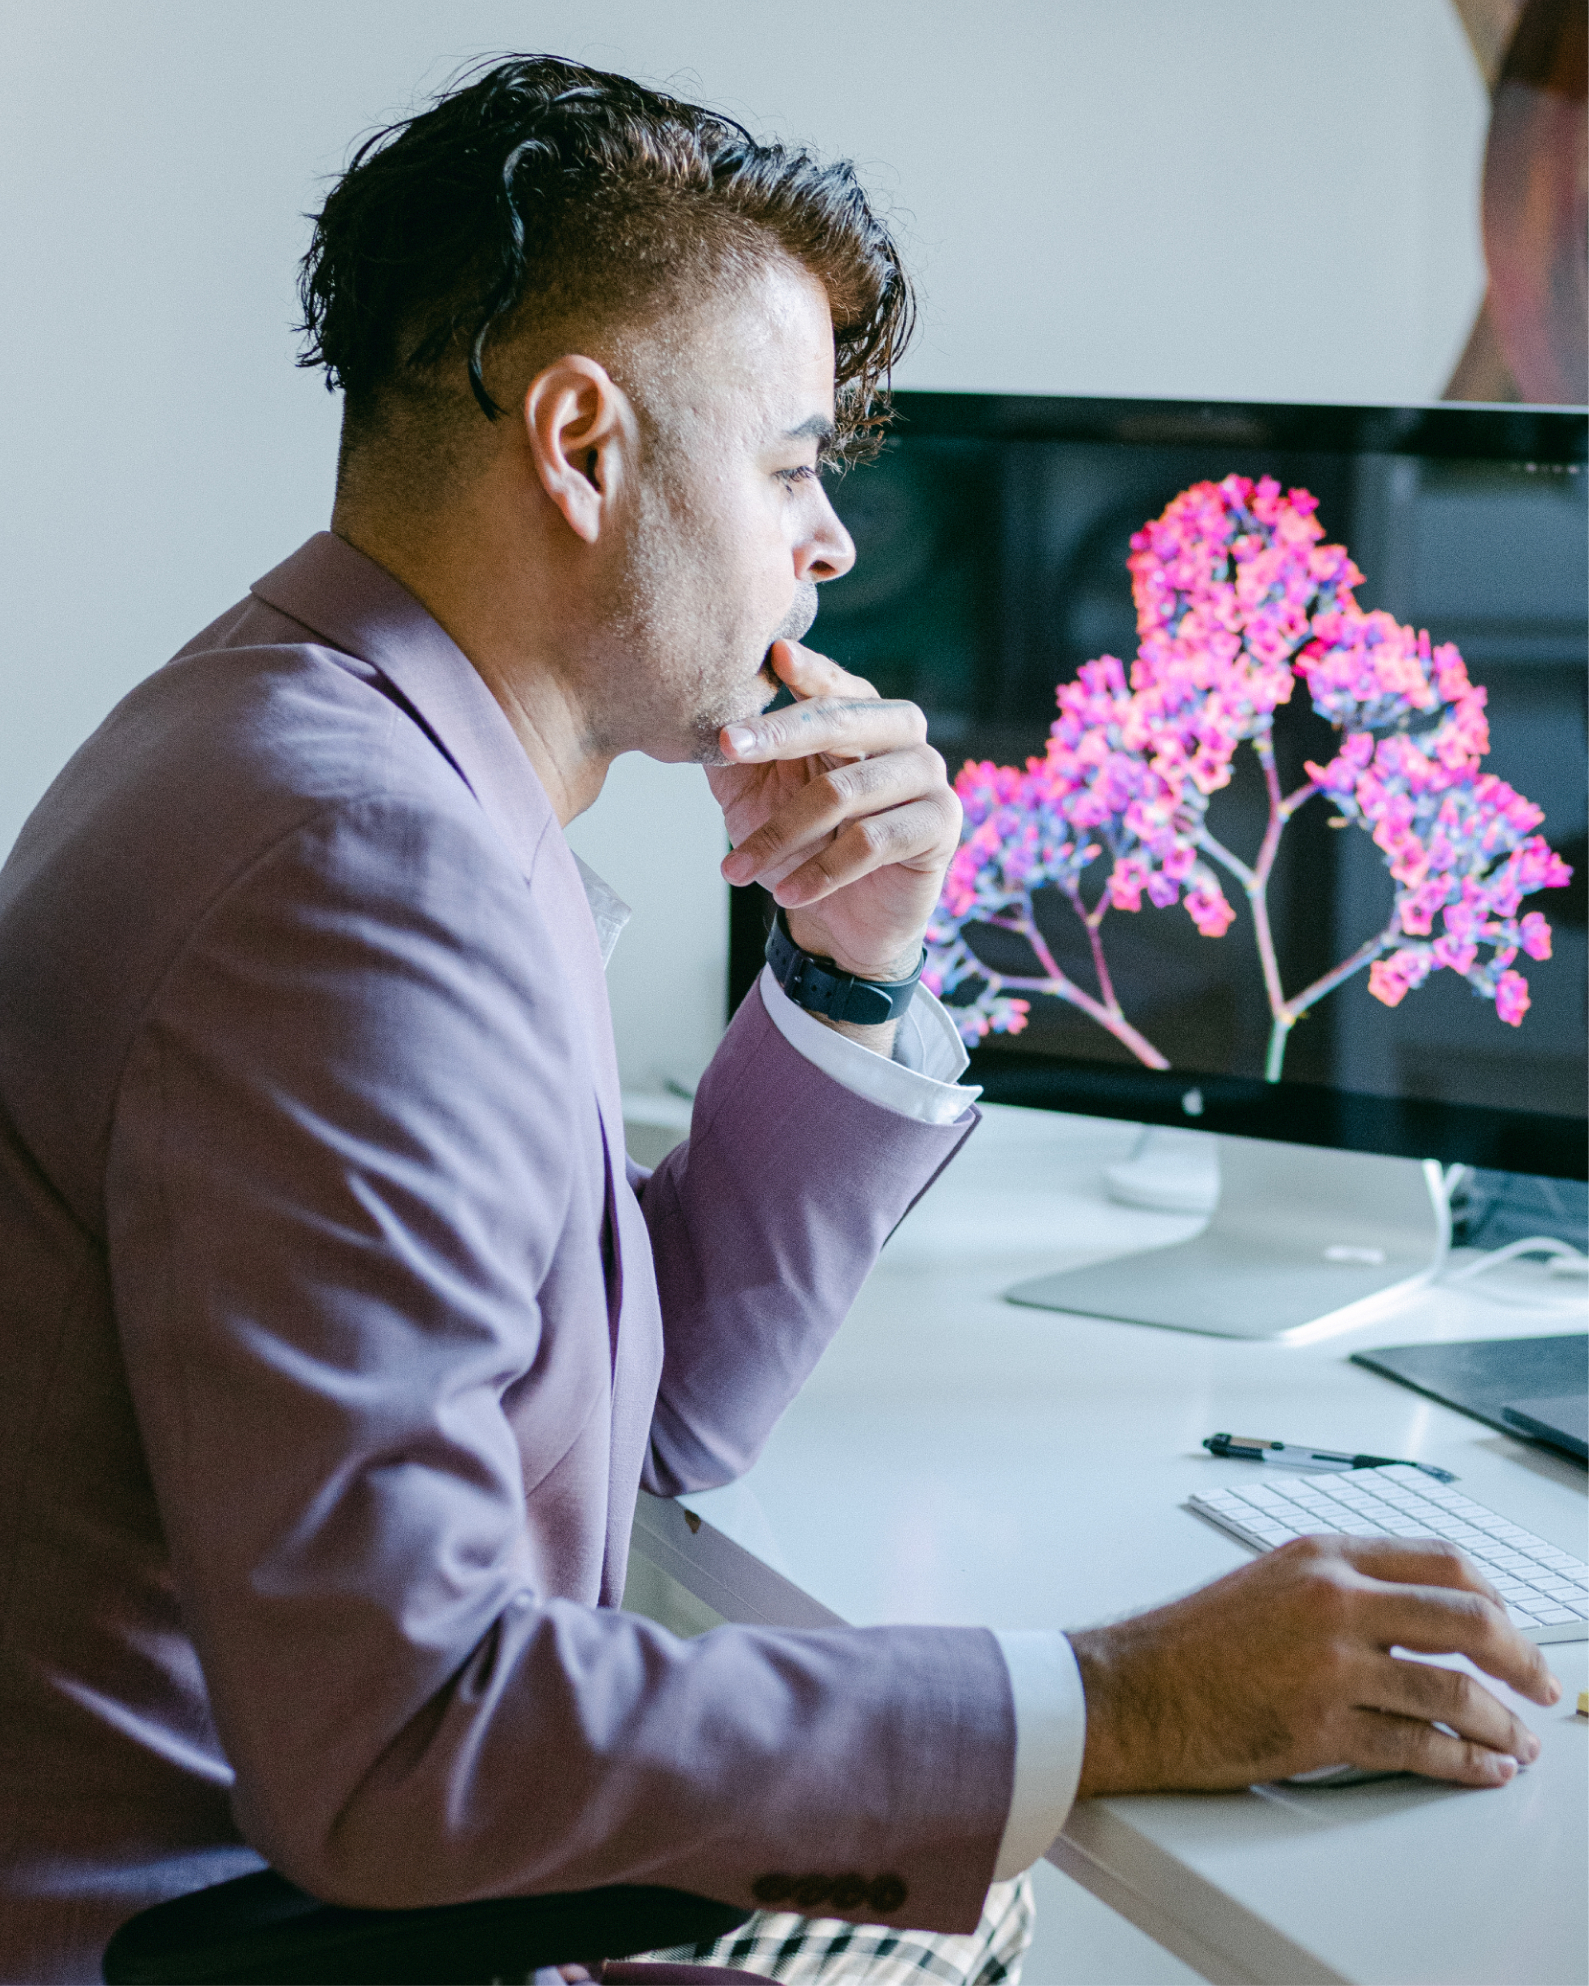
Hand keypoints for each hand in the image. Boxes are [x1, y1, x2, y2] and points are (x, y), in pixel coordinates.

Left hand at [710, 640, 959, 981]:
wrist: (841, 921)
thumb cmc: (800, 846)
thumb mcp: (753, 792)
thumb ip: (734, 750)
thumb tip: (698, 707)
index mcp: (858, 713)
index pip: (831, 684)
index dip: (804, 670)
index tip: (773, 657)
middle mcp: (900, 733)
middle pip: (840, 721)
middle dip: (778, 734)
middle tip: (728, 744)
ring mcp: (927, 775)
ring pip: (844, 792)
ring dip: (780, 834)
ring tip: (736, 869)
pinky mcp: (941, 824)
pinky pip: (872, 842)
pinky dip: (820, 872)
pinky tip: (787, 892)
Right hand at [1069, 1534, 1561, 1793]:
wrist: (1132, 1687)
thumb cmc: (1192, 1641)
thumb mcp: (1271, 1581)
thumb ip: (1340, 1586)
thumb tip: (1414, 1615)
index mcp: (1324, 1555)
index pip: (1443, 1561)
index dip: (1495, 1598)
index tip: (1513, 1627)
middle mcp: (1334, 1599)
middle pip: (1467, 1619)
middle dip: (1521, 1658)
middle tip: (1541, 1684)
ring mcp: (1330, 1663)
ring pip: (1453, 1688)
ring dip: (1502, 1721)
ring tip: (1519, 1740)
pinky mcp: (1321, 1725)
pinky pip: (1418, 1745)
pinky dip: (1465, 1763)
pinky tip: (1482, 1768)